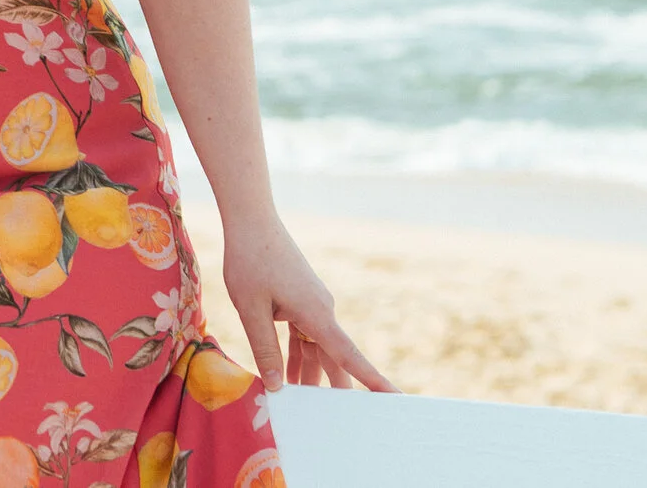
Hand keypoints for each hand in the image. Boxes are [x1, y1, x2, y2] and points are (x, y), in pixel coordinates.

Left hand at [220, 210, 397, 392]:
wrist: (252, 221)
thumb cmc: (250, 262)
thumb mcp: (251, 310)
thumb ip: (265, 349)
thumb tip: (278, 386)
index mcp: (317, 313)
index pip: (349, 355)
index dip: (371, 380)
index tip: (396, 398)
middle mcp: (321, 311)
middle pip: (335, 359)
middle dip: (336, 390)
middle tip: (338, 424)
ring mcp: (312, 306)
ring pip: (317, 350)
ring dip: (309, 376)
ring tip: (302, 409)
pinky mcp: (300, 301)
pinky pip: (303, 337)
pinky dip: (296, 357)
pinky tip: (285, 378)